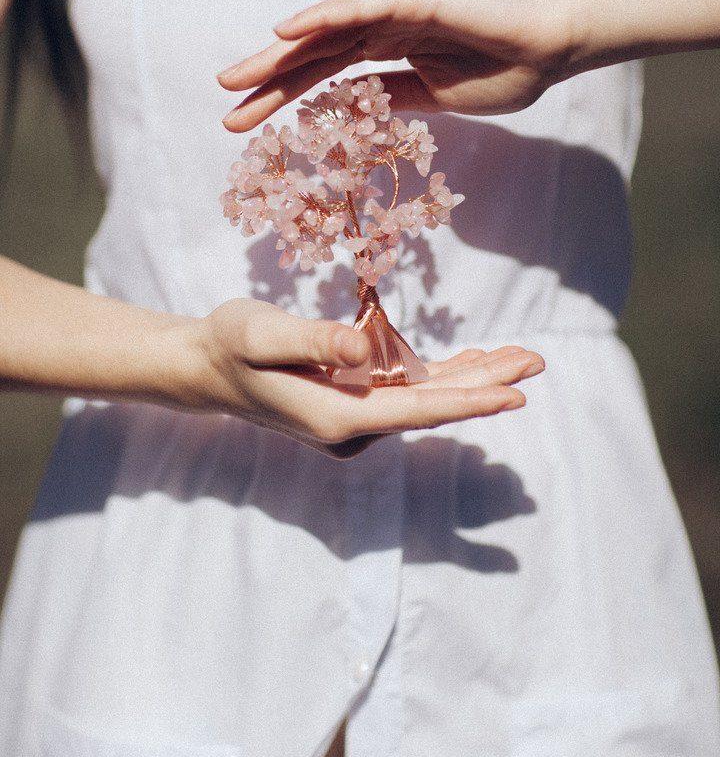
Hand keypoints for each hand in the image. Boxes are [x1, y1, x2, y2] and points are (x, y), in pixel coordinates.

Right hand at [175, 299, 543, 458]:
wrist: (206, 366)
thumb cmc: (229, 344)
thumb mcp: (261, 332)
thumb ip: (311, 340)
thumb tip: (363, 350)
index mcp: (335, 416)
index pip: (415, 410)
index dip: (468, 401)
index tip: (515, 397)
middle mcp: (352, 424)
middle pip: (433, 405)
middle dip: (487, 386)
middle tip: (538, 363)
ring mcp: (355, 414)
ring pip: (427, 397)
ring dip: (473, 378)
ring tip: (521, 356)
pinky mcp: (354, 398)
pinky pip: (410, 389)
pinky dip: (445, 375)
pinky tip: (475, 358)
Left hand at [218, 0, 575, 131]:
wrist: (555, 43)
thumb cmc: (508, 69)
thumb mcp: (437, 98)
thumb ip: (392, 99)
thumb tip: (354, 110)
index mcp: (391, 52)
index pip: (326, 78)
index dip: (285, 100)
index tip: (249, 127)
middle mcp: (385, 26)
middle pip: (314, 56)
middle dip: (269, 84)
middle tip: (226, 112)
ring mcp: (396, 9)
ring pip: (325, 32)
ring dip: (278, 54)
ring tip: (235, 79)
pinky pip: (359, 9)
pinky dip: (321, 18)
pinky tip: (285, 32)